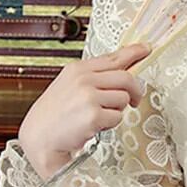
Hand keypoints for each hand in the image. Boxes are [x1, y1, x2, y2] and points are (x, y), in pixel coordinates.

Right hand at [18, 42, 150, 176]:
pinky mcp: (93, 116)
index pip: (113, 57)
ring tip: (98, 116)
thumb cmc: (55, 115)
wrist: (39, 137)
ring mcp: (88, 97)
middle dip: (135, 91)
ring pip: (123, 99)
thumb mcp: (70, 86)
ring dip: (116, 111)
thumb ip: (94, 77)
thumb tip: (123, 72)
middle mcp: (83, 80)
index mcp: (78, 69)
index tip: (146, 49)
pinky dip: (110, 125)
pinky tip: (94, 126)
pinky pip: (117, 117)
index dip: (134, 53)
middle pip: (126, 78)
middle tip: (136, 100)